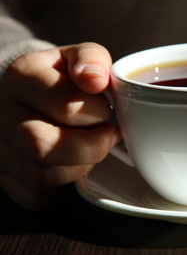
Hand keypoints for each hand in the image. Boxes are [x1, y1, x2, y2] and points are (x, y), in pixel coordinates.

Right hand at [0, 42, 120, 209]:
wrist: (28, 93)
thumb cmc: (61, 78)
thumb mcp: (77, 58)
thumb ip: (91, 59)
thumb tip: (95, 79)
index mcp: (22, 77)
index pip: (66, 105)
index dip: (98, 113)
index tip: (107, 111)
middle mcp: (2, 113)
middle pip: (42, 146)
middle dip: (90, 148)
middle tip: (106, 136)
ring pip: (40, 176)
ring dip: (79, 168)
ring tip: (89, 149)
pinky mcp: (4, 176)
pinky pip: (35, 196)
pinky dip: (62, 187)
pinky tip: (71, 165)